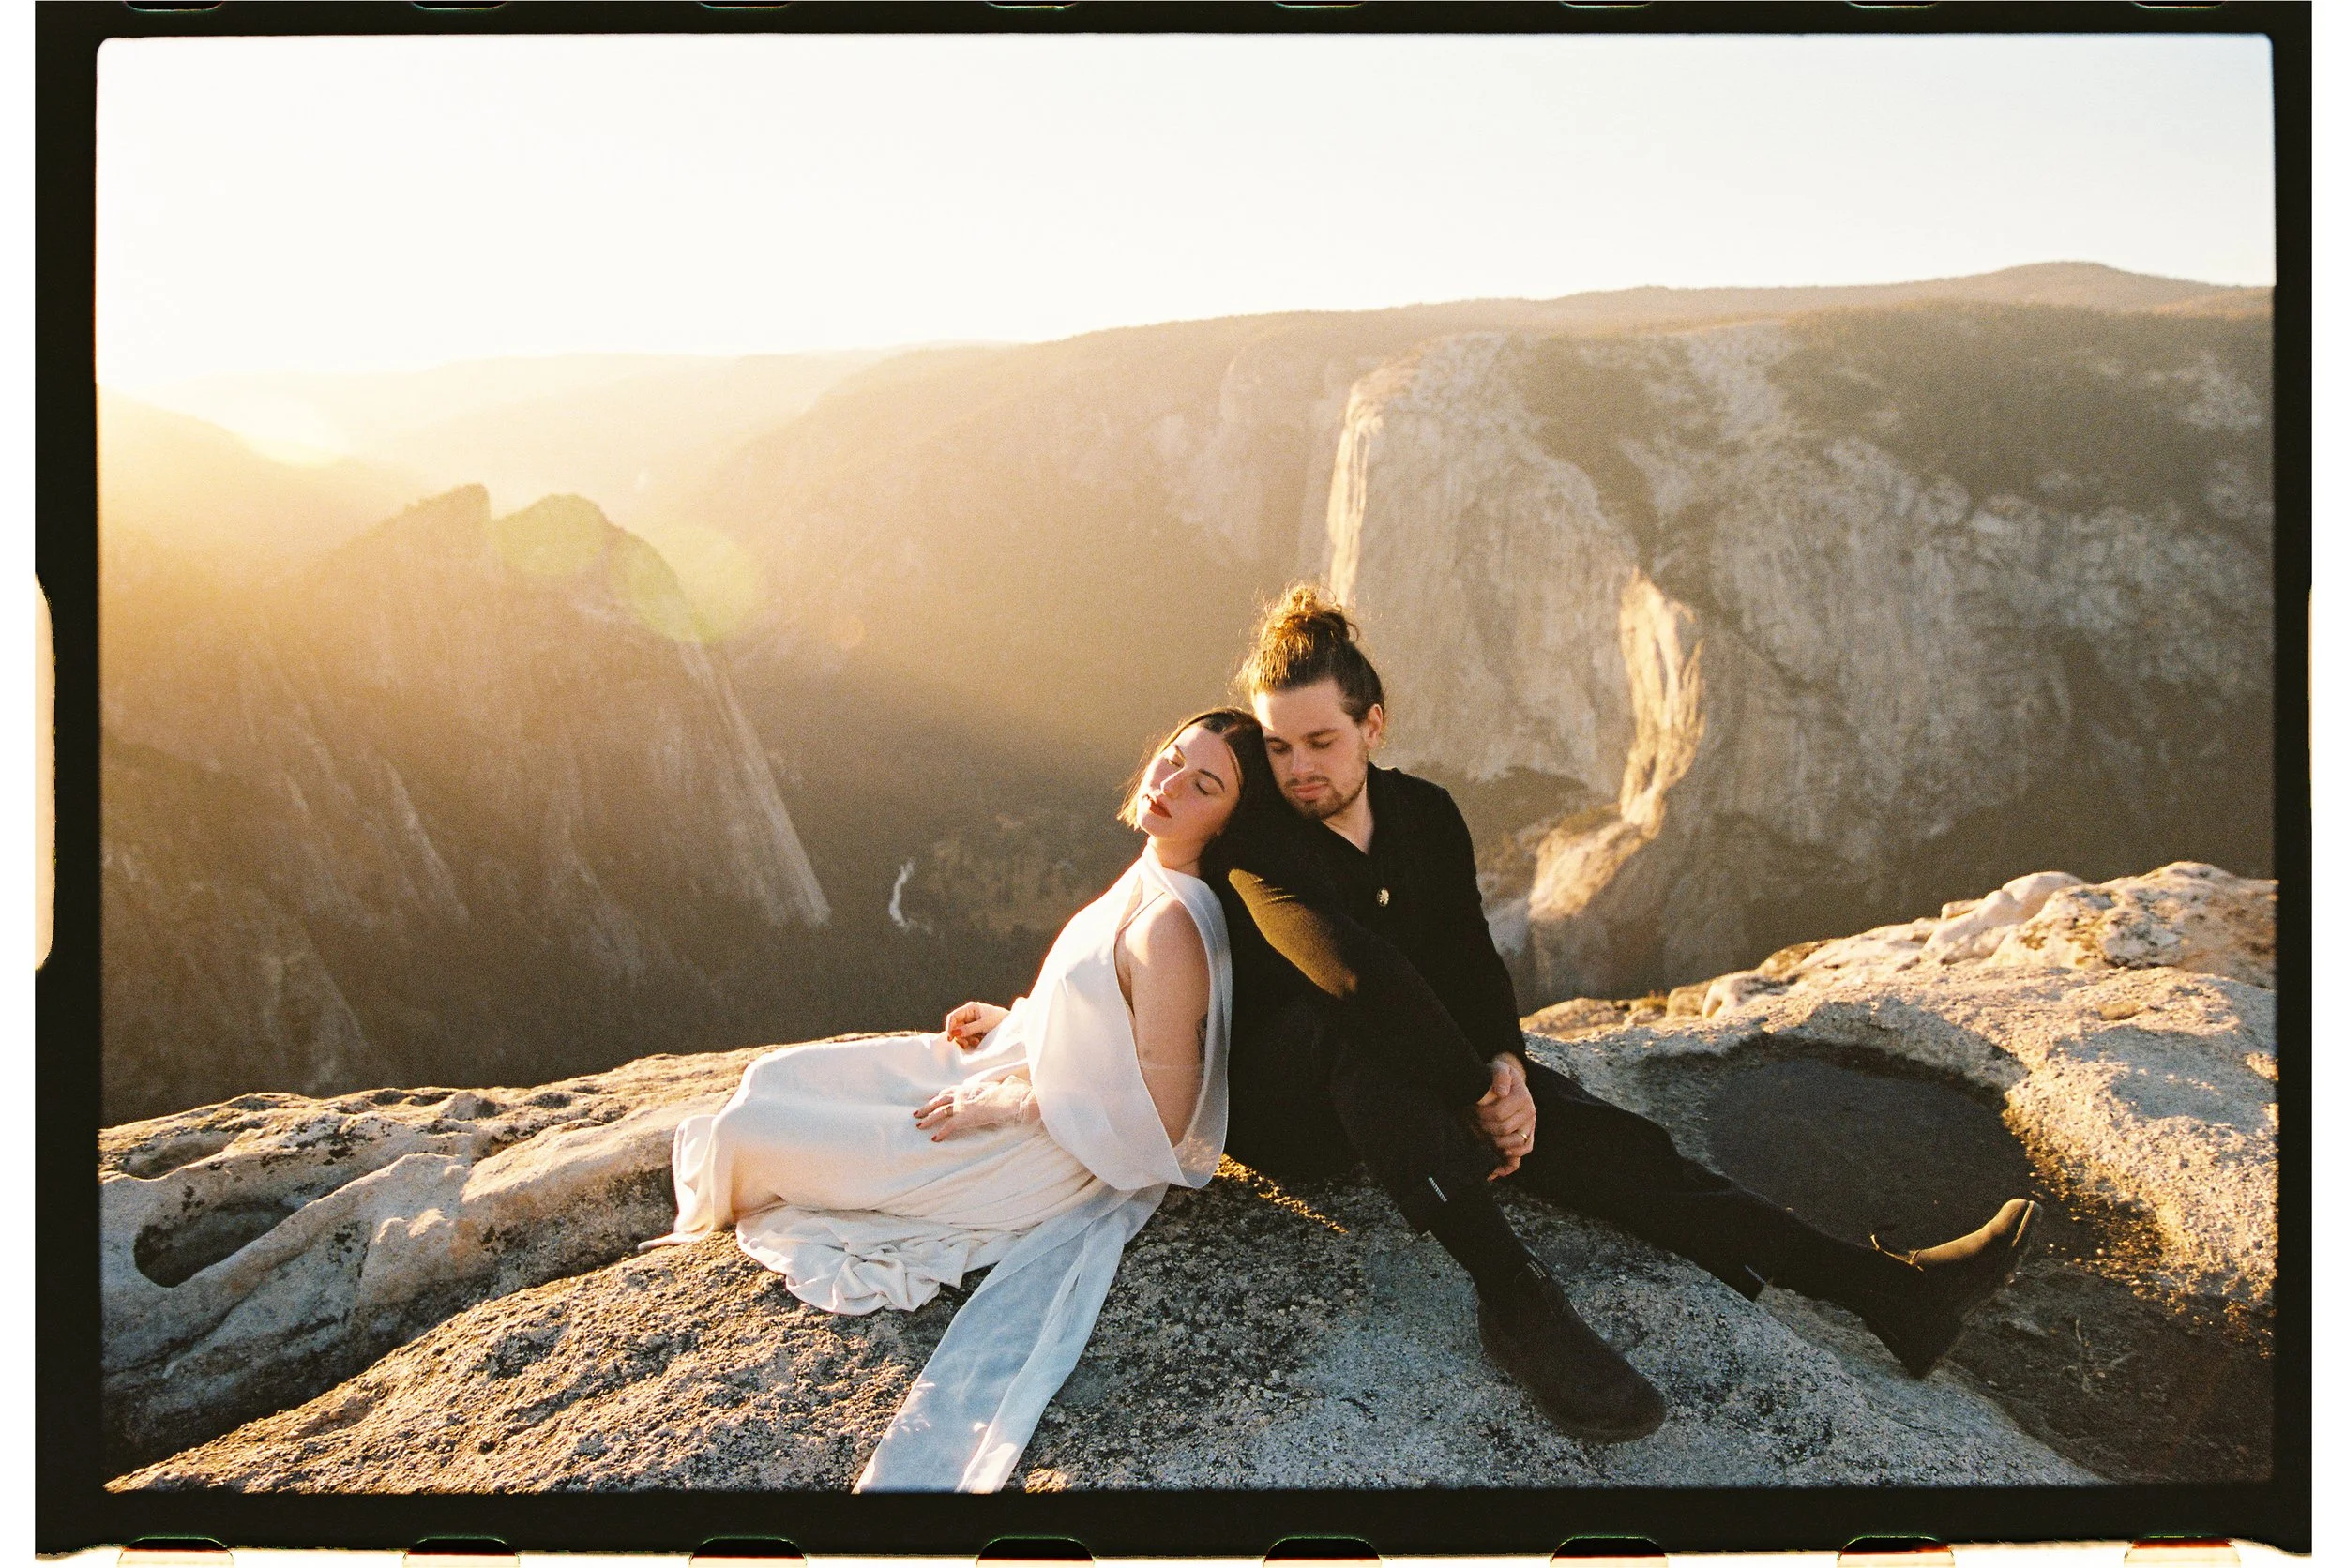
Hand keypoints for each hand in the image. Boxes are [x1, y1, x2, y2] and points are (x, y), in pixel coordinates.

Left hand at [912, 1075, 1039, 1139]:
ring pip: (939, 1112)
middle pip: (939, 1101)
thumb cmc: (1004, 1094)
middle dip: (927, 1107)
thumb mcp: (993, 1090)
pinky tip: (935, 1139)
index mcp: (967, 1089)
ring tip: (919, 1126)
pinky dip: (940, 1133)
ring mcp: (961, 1107)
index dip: (939, 1097)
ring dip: (928, 1119)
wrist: (1006, 1099)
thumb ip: (987, 1092)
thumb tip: (993, 1092)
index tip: (933, 1100)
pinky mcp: (963, 1118)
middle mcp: (961, 1096)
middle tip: (917, 1113)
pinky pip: (948, 1127)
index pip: (949, 1091)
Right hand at [943, 1000, 1008, 1048]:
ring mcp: (971, 1024)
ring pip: (960, 1034)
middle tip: (966, 1044)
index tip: (951, 1038)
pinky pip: (966, 1038)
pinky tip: (978, 1042)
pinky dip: (970, 1042)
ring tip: (976, 1042)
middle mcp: (969, 1015)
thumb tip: (955, 1033)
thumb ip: (970, 1029)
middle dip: (959, 1036)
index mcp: (970, 1008)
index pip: (953, 1017)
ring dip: (965, 1040)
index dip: (949, 1027)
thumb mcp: (985, 1024)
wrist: (1013, 1027)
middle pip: (955, 1027)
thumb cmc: (1000, 1021)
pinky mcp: (974, 1032)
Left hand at [1474, 1051, 1535, 1178]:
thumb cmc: (1497, 1077)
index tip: (1471, 1110)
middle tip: (1472, 1122)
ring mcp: (1529, 1127)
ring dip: (1495, 1144)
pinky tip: (1495, 1167)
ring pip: (1515, 1145)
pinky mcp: (1526, 1137)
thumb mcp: (1498, 1069)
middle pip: (1504, 1130)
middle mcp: (1529, 1113)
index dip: (1482, 1115)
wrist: (1505, 1082)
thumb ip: (1499, 1075)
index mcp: (1522, 1097)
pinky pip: (1522, 1153)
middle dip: (1484, 1127)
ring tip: (1481, 1137)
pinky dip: (1509, 1164)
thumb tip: (1502, 1092)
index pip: (1499, 1113)